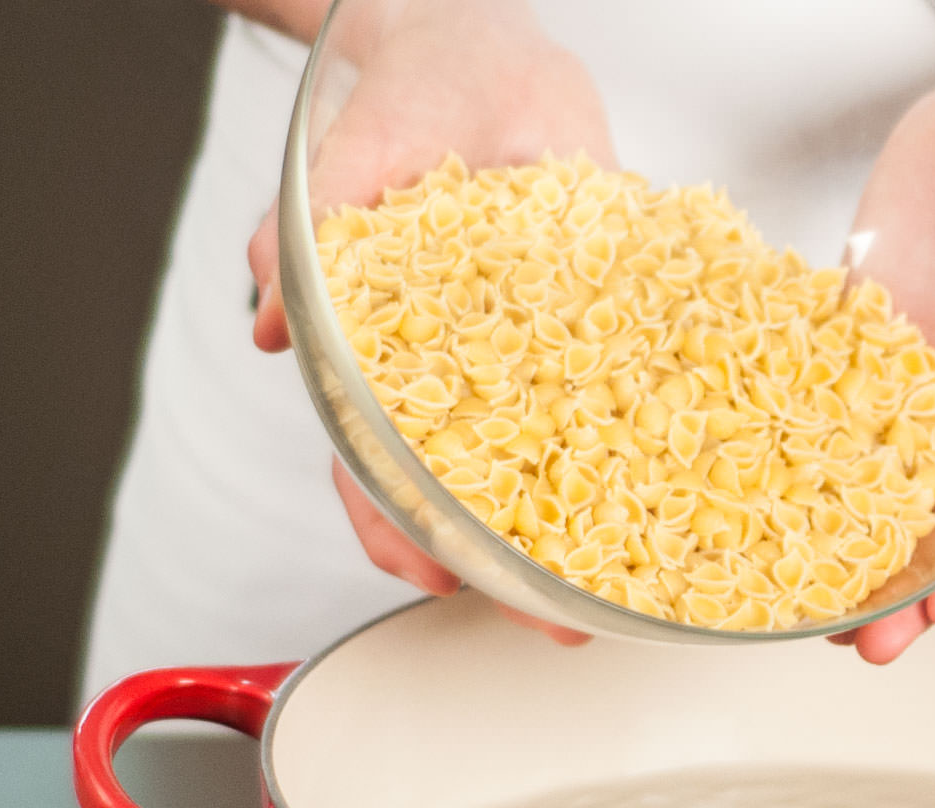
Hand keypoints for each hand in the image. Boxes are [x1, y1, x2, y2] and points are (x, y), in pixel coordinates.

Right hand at [246, 0, 611, 640]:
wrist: (478, 54)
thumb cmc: (415, 98)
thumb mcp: (350, 158)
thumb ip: (300, 238)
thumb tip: (268, 318)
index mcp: (378, 353)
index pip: (373, 466)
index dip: (396, 532)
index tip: (434, 578)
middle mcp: (448, 373)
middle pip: (462, 496)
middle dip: (503, 569)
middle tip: (554, 624)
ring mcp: (520, 360)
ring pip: (537, 470)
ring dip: (570, 538)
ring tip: (613, 599)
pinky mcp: (586, 330)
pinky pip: (606, 406)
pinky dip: (628, 459)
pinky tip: (666, 505)